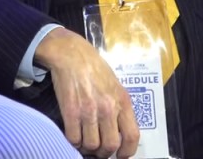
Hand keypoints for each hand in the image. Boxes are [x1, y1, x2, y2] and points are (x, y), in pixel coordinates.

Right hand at [35, 28, 138, 158]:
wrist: (71, 54)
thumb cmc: (94, 68)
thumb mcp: (115, 85)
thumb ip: (119, 106)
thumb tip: (119, 131)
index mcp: (123, 101)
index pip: (132, 136)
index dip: (127, 152)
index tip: (121, 156)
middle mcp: (108, 108)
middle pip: (110, 145)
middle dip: (104, 152)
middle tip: (98, 149)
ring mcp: (89, 111)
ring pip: (91, 145)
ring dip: (87, 148)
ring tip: (84, 141)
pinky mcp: (71, 111)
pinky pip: (73, 138)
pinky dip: (73, 141)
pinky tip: (73, 135)